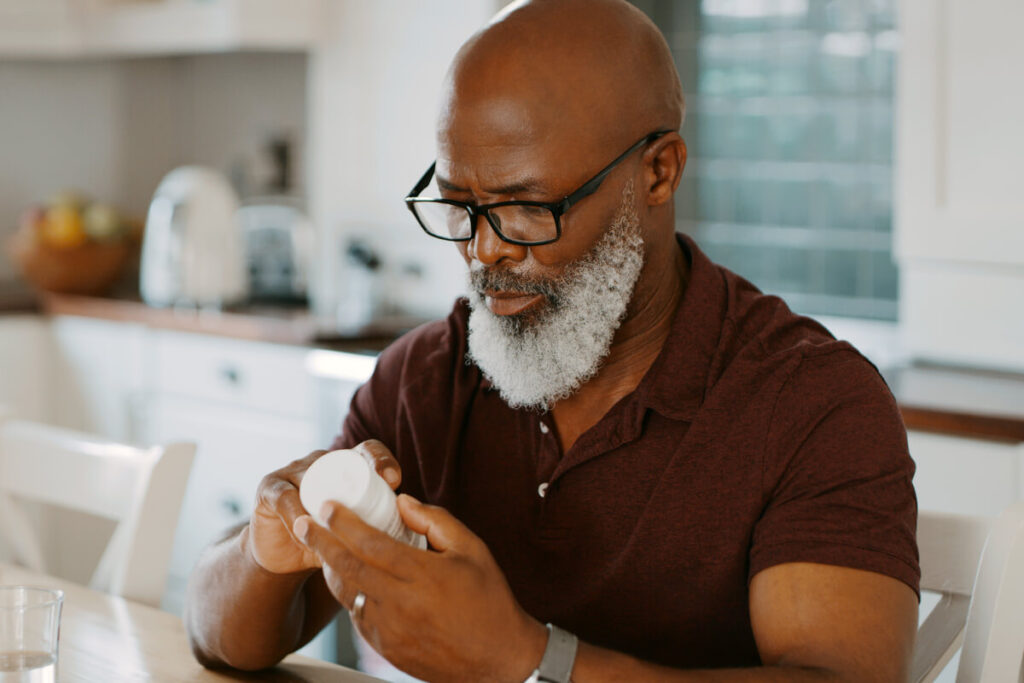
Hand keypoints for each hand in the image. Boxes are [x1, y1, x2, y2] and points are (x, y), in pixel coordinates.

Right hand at [249, 440, 401, 574]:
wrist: (285, 558)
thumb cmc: (330, 542)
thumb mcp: (359, 533)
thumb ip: (382, 529)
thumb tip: (420, 539)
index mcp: (347, 466)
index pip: (368, 451)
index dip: (382, 460)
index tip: (395, 482)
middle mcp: (322, 461)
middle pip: (342, 459)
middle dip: (359, 474)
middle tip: (375, 497)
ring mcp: (294, 471)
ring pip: (314, 478)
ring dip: (326, 502)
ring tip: (339, 526)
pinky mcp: (269, 488)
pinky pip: (285, 497)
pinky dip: (296, 514)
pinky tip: (305, 530)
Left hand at [293, 495, 545, 682]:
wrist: (499, 660)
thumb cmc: (489, 599)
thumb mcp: (472, 549)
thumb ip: (435, 521)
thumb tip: (401, 502)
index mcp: (423, 576)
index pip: (371, 544)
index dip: (344, 523)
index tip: (328, 506)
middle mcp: (401, 604)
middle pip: (348, 568)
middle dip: (320, 542)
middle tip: (302, 523)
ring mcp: (391, 630)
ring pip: (347, 595)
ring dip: (330, 569)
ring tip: (319, 548)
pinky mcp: (387, 649)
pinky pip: (358, 617)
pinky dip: (350, 595)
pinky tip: (350, 580)